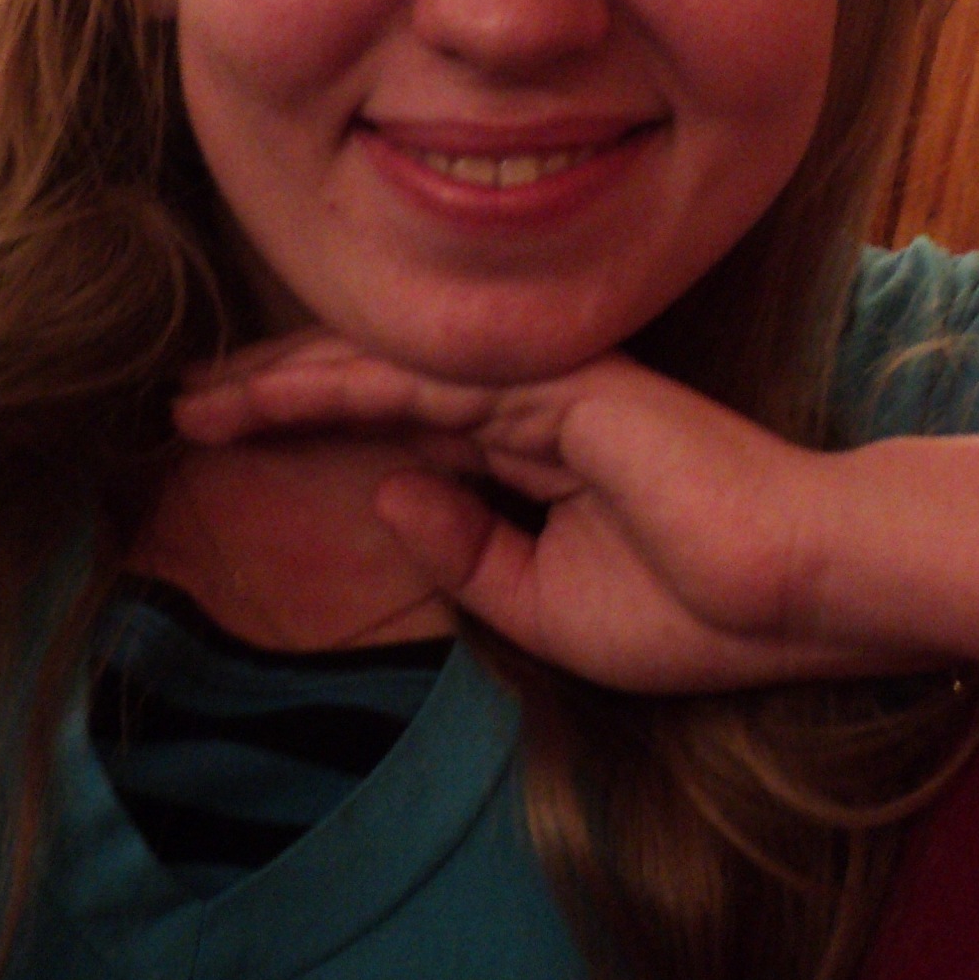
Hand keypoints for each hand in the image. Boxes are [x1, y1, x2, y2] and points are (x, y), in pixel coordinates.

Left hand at [174, 336, 921, 691]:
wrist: (794, 590)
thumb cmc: (695, 611)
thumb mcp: (546, 609)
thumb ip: (466, 551)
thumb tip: (385, 492)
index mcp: (533, 457)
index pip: (404, 427)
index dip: (318, 429)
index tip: (235, 446)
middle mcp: (529, 408)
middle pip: (378, 384)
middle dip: (278, 392)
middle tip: (184, 409)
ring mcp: (542, 388)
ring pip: (387, 368)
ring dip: (284, 382)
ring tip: (196, 402)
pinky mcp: (556, 383)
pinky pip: (426, 375)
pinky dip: (341, 381)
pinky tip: (268, 394)